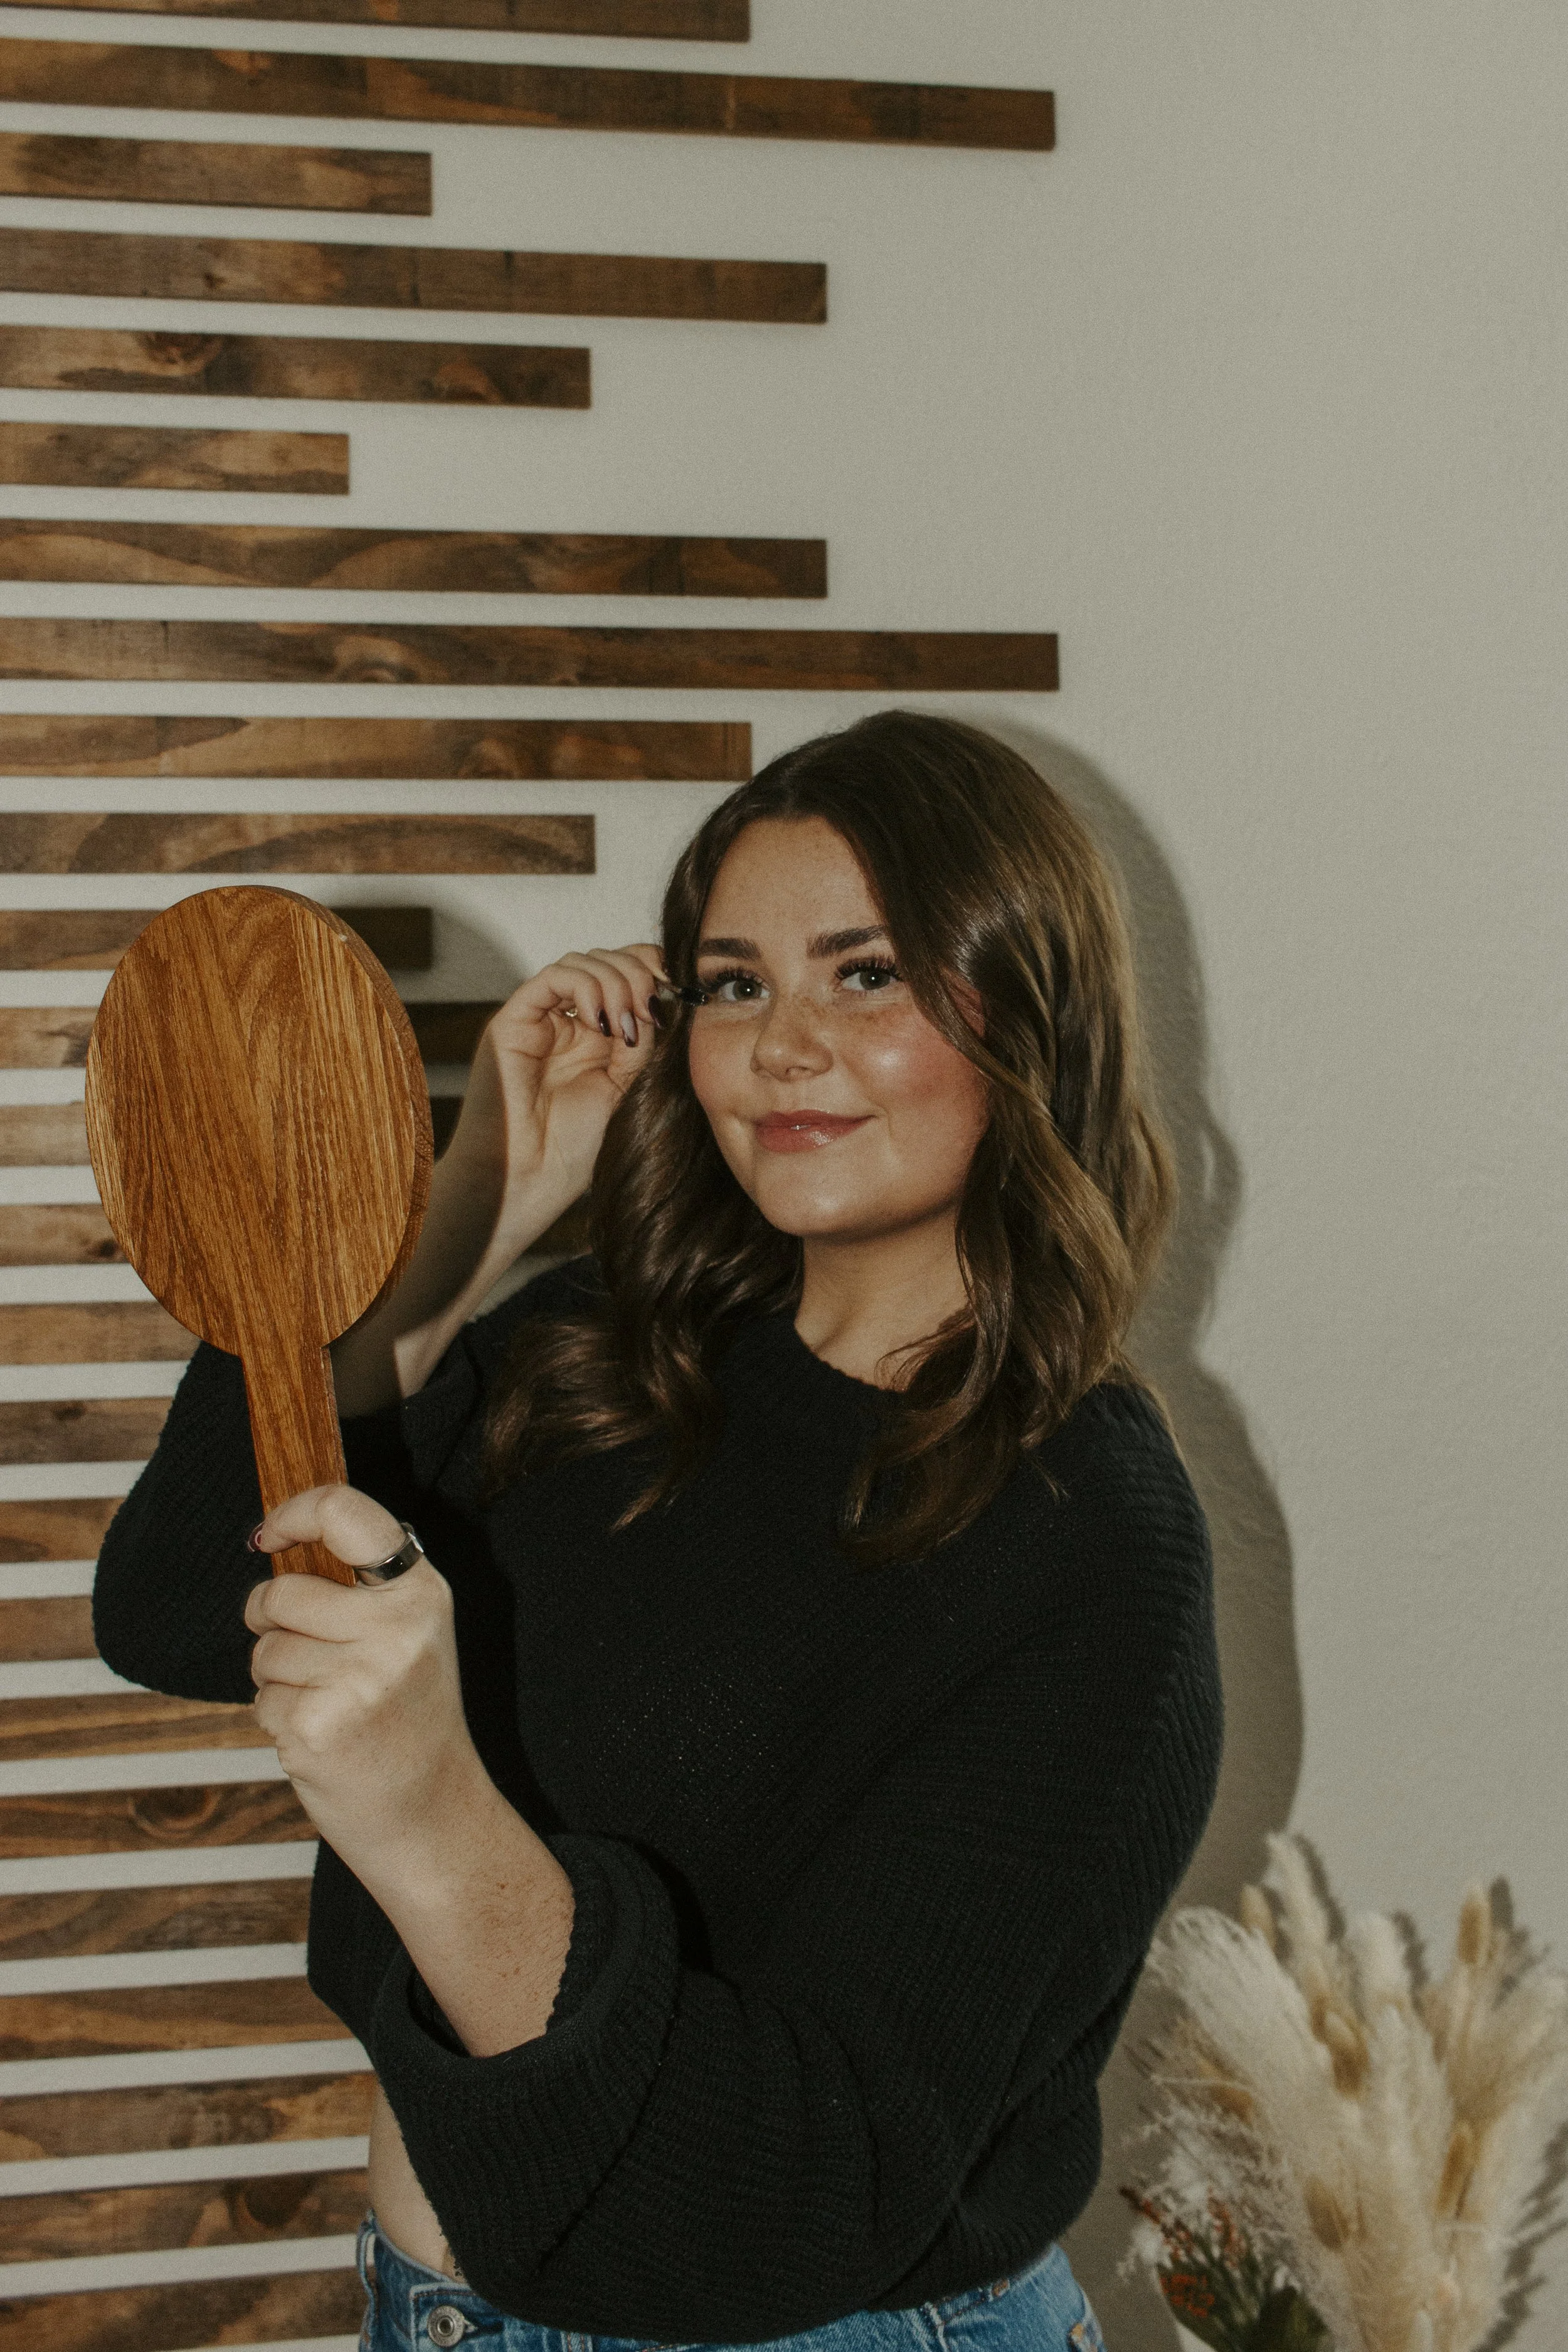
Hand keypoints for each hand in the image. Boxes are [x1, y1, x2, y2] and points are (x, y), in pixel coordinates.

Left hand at [244, 1484, 492, 1883]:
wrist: (432, 1815)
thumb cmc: (408, 1719)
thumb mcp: (410, 1635)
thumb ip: (362, 1587)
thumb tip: (279, 1540)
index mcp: (422, 1593)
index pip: (346, 1512)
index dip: (294, 1513)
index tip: (268, 1536)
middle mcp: (397, 1629)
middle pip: (280, 1593)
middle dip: (270, 1620)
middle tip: (308, 1654)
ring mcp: (358, 1680)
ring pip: (263, 1650)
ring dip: (277, 1679)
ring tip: (328, 1704)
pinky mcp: (317, 1728)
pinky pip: (260, 1700)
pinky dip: (277, 1720)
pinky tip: (320, 1738)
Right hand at [447, 941, 670, 1214]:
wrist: (529, 1180)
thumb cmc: (573, 1148)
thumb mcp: (627, 1086)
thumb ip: (642, 1042)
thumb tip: (660, 998)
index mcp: (600, 1036)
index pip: (629, 977)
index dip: (655, 971)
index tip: (679, 990)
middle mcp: (570, 1021)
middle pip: (609, 961)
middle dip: (638, 973)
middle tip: (650, 1008)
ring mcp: (542, 1019)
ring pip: (582, 963)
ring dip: (614, 981)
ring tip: (623, 1023)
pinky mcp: (514, 1021)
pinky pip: (551, 978)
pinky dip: (582, 985)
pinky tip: (598, 1018)